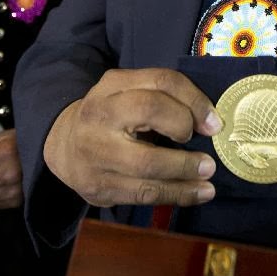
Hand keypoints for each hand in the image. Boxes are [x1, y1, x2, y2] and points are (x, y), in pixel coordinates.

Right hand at [43, 68, 219, 207]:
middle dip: (184, 126)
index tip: (212, 122)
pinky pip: (145, 193)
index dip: (193, 100)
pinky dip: (178, 194)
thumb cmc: (110, 117)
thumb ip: (164, 97)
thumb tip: (210, 121)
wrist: (64, 147)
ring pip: (148, 163)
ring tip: (208, 174)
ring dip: (186, 170)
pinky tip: (199, 193)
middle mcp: (100, 114)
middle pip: (149, 109)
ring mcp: (97, 153)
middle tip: (203, 143)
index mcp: (112, 86)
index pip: (160, 81)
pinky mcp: (100, 187)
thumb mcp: (128, 93)